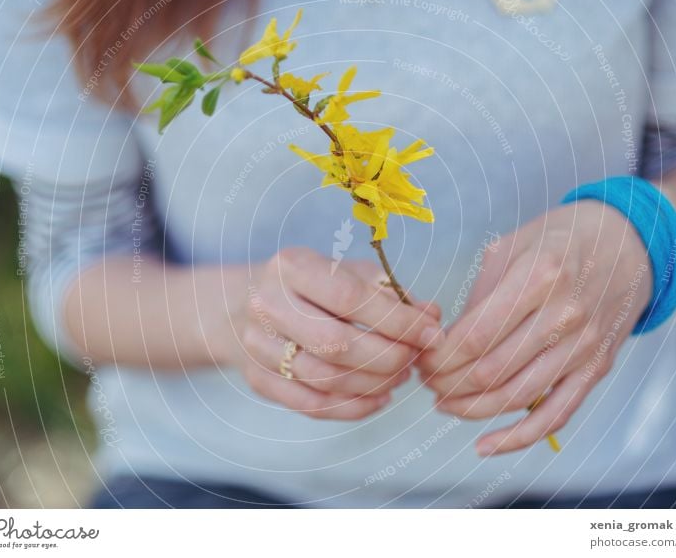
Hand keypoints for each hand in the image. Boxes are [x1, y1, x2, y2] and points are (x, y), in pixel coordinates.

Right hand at [237, 247, 443, 419]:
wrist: (243, 305)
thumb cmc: (310, 285)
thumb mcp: (347, 273)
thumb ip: (390, 293)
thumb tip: (432, 317)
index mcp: (291, 266)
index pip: (350, 298)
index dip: (397, 320)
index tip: (431, 334)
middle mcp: (267, 304)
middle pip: (337, 343)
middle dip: (388, 357)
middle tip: (415, 359)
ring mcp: (257, 345)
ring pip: (326, 379)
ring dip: (375, 383)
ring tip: (401, 375)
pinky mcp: (258, 379)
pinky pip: (311, 405)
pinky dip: (353, 408)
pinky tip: (379, 398)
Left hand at [417, 201, 652, 453]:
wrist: (630, 243)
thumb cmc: (560, 240)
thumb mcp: (512, 246)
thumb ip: (480, 295)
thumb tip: (447, 343)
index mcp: (539, 276)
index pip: (476, 336)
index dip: (441, 357)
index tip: (421, 359)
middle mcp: (566, 315)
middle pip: (492, 370)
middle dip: (447, 383)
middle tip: (426, 381)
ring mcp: (585, 346)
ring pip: (517, 397)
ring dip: (470, 408)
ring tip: (444, 403)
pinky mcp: (597, 369)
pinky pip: (556, 415)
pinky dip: (518, 438)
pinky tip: (486, 445)